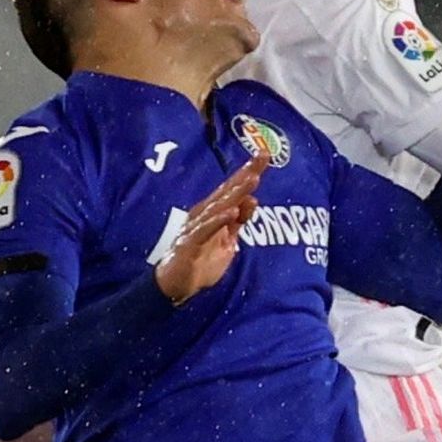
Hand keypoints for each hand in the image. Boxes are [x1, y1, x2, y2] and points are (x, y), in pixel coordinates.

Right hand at [155, 153, 267, 302]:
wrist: (176, 286)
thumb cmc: (201, 259)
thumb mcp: (227, 241)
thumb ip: (238, 221)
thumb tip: (253, 198)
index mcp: (214, 212)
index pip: (234, 189)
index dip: (249, 171)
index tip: (265, 155)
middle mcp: (204, 214)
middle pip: (228, 191)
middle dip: (245, 174)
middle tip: (262, 157)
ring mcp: (196, 227)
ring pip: (219, 206)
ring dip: (235, 193)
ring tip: (252, 180)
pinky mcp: (189, 243)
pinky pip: (206, 230)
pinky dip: (218, 220)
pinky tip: (231, 212)